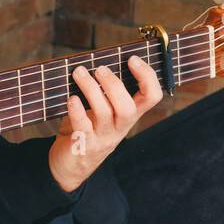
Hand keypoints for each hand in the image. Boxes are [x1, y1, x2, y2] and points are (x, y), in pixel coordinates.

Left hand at [48, 55, 162, 192]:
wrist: (71, 165)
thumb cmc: (88, 128)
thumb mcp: (103, 110)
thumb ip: (105, 91)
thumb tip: (99, 59)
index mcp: (130, 115)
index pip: (152, 97)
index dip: (147, 77)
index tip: (133, 59)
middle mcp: (120, 127)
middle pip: (128, 108)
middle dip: (114, 85)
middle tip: (100, 68)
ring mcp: (103, 137)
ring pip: (104, 113)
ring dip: (91, 89)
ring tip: (79, 72)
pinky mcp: (84, 145)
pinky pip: (82, 126)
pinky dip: (76, 110)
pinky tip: (71, 98)